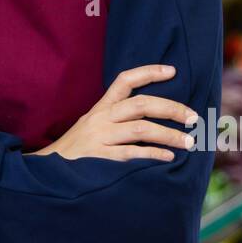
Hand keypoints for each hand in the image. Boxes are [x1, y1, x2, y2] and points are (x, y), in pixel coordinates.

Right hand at [30, 64, 197, 161]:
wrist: (48, 172)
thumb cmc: (78, 149)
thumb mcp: (93, 126)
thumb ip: (117, 119)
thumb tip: (155, 117)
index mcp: (101, 108)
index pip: (124, 80)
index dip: (149, 72)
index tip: (173, 70)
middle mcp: (101, 118)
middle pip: (141, 104)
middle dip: (171, 108)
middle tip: (193, 117)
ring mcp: (99, 137)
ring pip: (140, 129)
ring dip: (169, 134)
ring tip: (188, 141)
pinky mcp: (99, 158)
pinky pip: (131, 154)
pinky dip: (153, 154)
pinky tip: (168, 157)